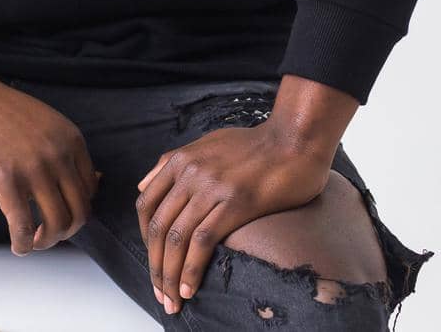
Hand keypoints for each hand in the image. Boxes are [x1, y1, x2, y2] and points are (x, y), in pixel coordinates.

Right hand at [0, 56, 100, 254]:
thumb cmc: (0, 110)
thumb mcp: (46, 122)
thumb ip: (64, 149)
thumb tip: (86, 179)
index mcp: (71, 141)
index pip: (90, 189)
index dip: (77, 207)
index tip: (62, 213)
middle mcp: (59, 157)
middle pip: (79, 211)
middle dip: (67, 230)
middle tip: (50, 233)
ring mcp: (34, 171)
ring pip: (57, 224)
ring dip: (47, 241)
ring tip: (34, 240)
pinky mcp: (7, 183)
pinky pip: (23, 226)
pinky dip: (23, 244)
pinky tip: (18, 246)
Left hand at [135, 120, 332, 314]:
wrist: (296, 139)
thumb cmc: (258, 144)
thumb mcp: (208, 143)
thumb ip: (175, 163)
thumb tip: (145, 184)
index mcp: (181, 160)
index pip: (146, 204)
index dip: (144, 238)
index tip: (154, 260)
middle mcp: (190, 173)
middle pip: (158, 226)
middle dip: (155, 265)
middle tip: (158, 293)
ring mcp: (211, 187)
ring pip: (176, 238)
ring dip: (169, 274)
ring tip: (171, 300)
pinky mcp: (235, 203)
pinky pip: (202, 241)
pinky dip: (191, 268)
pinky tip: (189, 288)